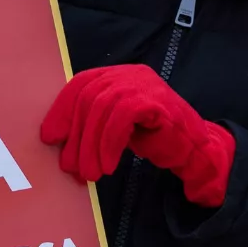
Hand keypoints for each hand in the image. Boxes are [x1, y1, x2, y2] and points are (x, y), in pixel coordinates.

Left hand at [39, 65, 233, 206]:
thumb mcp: (116, 127)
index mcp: (117, 76)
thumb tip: (57, 140)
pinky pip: (122, 117)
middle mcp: (129, 73)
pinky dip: (109, 143)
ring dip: (91, 145)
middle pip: (89, 97)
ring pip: (102, 107)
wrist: (196, 150)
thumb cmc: (155, 139)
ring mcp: (144, 83)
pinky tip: (108, 165)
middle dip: (76, 136)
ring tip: (89, 173)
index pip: (81, 85)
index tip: (50, 138)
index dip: (62, 111)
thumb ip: (93, 124)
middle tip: (71, 167)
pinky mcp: (155, 100)